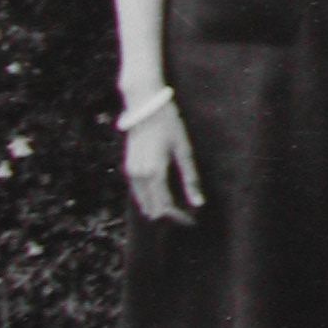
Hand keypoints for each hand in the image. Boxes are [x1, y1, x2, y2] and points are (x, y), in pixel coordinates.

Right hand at [124, 102, 204, 224]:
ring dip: (159, 207)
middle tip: (187, 215)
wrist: (145, 106)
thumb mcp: (184, 150)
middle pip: (152, 209)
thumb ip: (190, 179)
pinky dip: (151, 197)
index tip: (192, 220)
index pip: (165, 207)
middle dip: (169, 215)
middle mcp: (139, 176)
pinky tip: (164, 195)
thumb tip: (199, 203)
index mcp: (155, 173)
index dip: (179, 217)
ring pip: (143, 203)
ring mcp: (131, 173)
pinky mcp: (128, 168)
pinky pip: (138, 192)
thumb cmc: (169, 125)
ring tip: (178, 206)